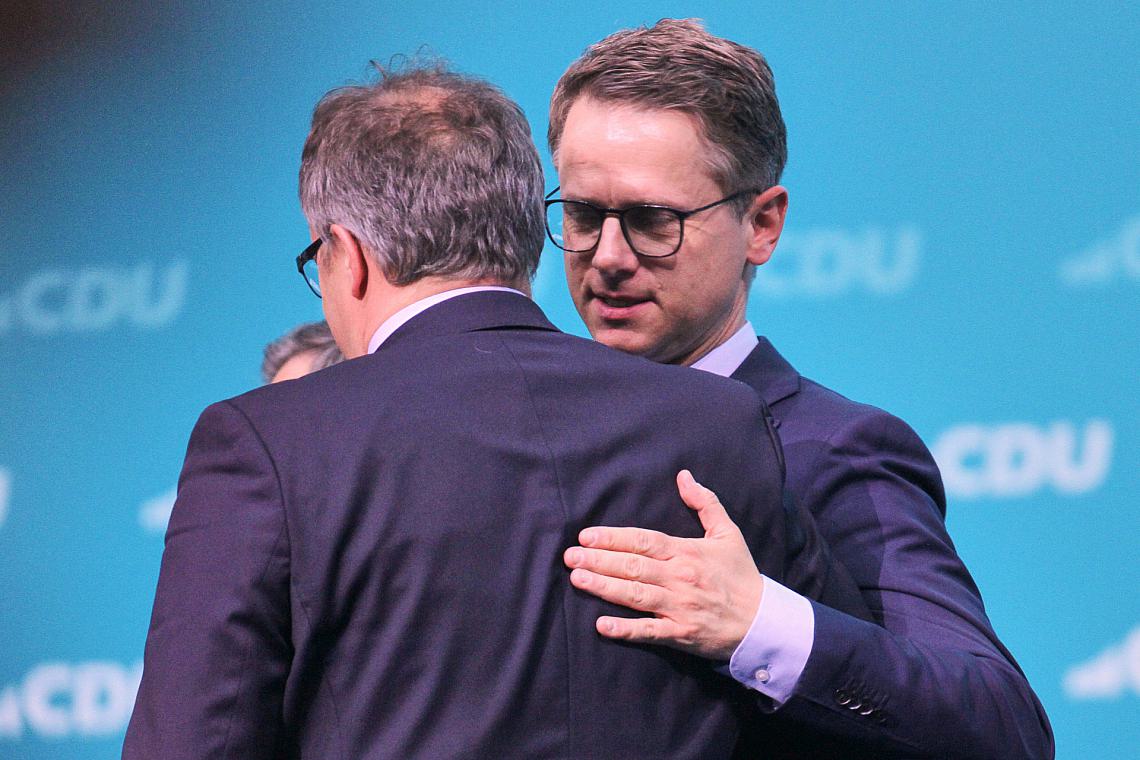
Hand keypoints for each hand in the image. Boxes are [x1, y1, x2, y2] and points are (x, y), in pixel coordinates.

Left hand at [563, 469, 764, 660]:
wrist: (763, 620)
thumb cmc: (741, 575)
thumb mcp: (728, 533)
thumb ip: (705, 502)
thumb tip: (684, 476)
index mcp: (686, 552)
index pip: (643, 541)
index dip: (613, 538)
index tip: (586, 536)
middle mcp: (679, 578)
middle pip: (633, 566)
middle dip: (599, 560)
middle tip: (570, 556)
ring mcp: (679, 607)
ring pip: (635, 595)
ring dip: (604, 587)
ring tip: (578, 579)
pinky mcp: (681, 633)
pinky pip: (649, 632)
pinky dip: (625, 629)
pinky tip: (601, 625)